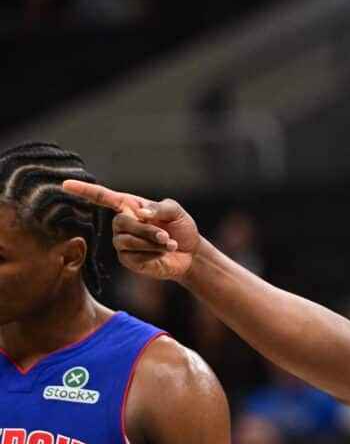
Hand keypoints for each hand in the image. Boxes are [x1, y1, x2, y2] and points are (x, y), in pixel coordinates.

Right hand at [62, 180, 199, 280]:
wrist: (190, 253)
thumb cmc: (181, 228)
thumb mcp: (175, 211)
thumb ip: (159, 207)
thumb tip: (138, 213)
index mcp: (130, 206)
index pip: (102, 197)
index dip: (84, 191)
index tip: (65, 184)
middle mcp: (122, 223)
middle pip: (121, 222)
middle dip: (147, 230)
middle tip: (167, 235)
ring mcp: (122, 242)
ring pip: (126, 240)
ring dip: (151, 243)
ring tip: (169, 244)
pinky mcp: (128, 259)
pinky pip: (133, 256)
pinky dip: (152, 254)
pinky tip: (162, 254)